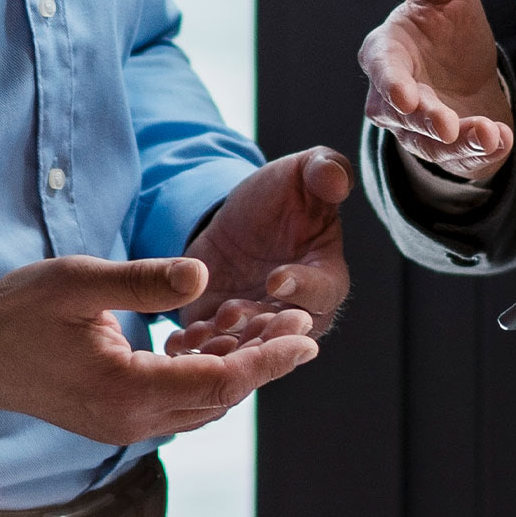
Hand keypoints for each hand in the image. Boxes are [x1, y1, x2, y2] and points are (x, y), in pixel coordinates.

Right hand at [0, 255, 319, 445]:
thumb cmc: (20, 312)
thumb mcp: (80, 282)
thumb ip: (144, 281)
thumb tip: (204, 276)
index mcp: (127, 392)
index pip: (219, 383)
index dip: (268, 360)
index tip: (306, 335)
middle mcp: (131, 421)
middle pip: (219, 398)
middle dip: (264, 360)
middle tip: (300, 322)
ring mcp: (123, 425)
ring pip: (202, 403)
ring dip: (237, 366)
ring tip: (265, 322)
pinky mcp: (117, 418)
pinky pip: (178, 401)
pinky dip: (205, 372)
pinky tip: (214, 335)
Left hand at [171, 148, 352, 352]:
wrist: (237, 219)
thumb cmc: (281, 195)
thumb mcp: (301, 173)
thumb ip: (324, 170)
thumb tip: (337, 178)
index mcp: (327, 276)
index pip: (324, 291)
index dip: (303, 288)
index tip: (276, 280)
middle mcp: (299, 311)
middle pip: (285, 331)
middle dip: (259, 326)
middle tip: (233, 313)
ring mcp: (261, 326)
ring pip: (249, 345)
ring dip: (228, 342)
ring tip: (203, 328)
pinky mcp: (226, 333)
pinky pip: (215, 346)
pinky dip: (198, 346)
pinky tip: (178, 341)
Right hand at [359, 0, 515, 187]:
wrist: (466, 67)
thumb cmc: (444, 24)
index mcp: (386, 52)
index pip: (382, 68)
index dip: (391, 83)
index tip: (406, 95)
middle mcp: (392, 97)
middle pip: (403, 115)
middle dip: (427, 121)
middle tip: (448, 126)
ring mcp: (415, 129)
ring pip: (432, 142)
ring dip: (460, 141)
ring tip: (488, 135)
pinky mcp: (444, 150)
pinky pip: (458, 158)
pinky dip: (480, 153)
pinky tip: (502, 140)